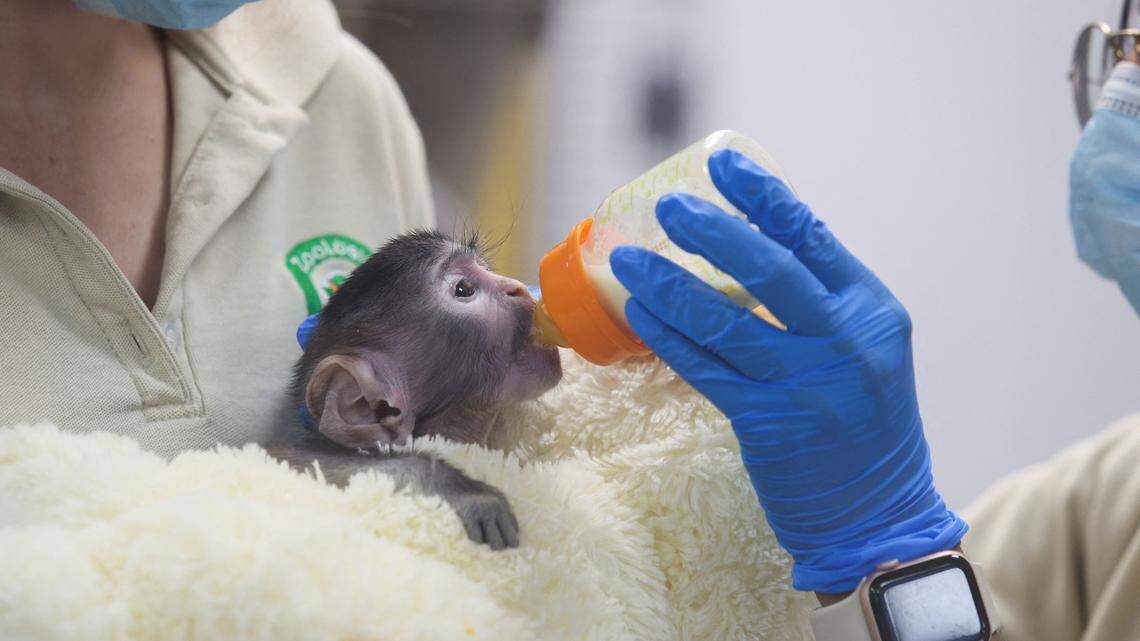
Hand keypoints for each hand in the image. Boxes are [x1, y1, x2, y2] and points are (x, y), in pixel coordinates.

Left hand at [609, 150, 965, 592]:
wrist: (879, 515)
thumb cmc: (864, 422)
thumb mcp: (865, 349)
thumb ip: (819, 303)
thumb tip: (747, 245)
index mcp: (873, 312)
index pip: (813, 238)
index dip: (764, 196)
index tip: (723, 163)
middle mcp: (846, 342)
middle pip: (771, 271)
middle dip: (714, 232)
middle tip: (668, 207)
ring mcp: (807, 385)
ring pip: (724, 322)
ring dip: (669, 286)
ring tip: (627, 260)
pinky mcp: (769, 423)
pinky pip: (705, 370)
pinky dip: (668, 337)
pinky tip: (638, 313)